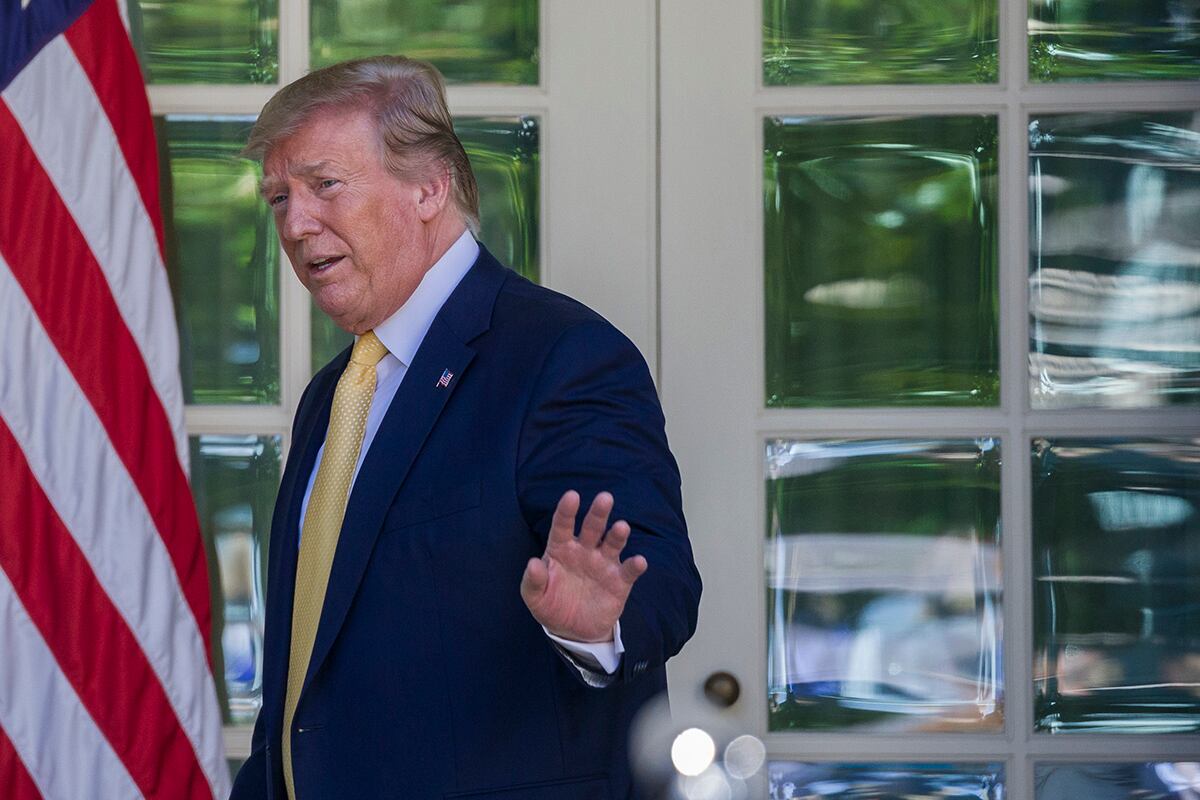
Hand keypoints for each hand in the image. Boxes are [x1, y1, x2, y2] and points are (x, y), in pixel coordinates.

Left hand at [520, 490, 647, 642]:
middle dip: (599, 513)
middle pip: (593, 528)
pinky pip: (628, 571)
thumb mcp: (535, 597)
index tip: (572, 496)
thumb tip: (533, 563)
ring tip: (621, 527)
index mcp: (561, 549)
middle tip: (605, 498)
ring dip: (617, 534)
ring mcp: (603, 564)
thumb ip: (532, 581)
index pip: (563, 526)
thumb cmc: (551, 605)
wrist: (573, 631)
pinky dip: (635, 566)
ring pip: (613, 543)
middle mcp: (585, 551)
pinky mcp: (619, 582)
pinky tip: (638, 562)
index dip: (567, 511)